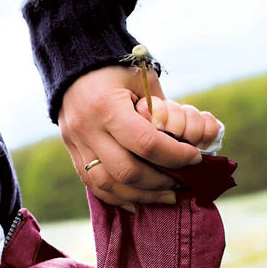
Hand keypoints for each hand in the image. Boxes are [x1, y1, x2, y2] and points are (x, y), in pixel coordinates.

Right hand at [58, 65, 203, 209]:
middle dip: (159, 182)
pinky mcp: (72, 151)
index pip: (146, 143)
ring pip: (107, 185)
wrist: (72, 65)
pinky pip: (92, 184)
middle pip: (126, 171)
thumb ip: (162, 109)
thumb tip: (190, 138)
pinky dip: (116, 197)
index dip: (175, 155)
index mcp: (106, 106)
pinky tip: (136, 202)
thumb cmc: (114, 68)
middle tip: (181, 183)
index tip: (194, 158)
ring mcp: (76, 143)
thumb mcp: (142, 79)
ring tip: (165, 197)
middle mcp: (88, 129)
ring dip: (140, 196)